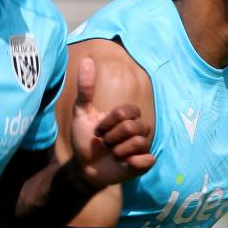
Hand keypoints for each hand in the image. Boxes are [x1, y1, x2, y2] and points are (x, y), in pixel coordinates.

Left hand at [68, 56, 154, 187]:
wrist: (84, 168)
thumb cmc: (84, 140)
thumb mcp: (82, 113)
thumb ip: (86, 88)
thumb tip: (87, 59)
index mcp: (127, 117)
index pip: (129, 111)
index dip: (111, 121)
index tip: (98, 129)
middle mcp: (137, 130)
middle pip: (133, 127)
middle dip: (112, 137)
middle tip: (105, 143)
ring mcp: (142, 148)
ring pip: (139, 142)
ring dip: (118, 151)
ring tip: (112, 154)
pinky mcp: (144, 164)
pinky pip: (146, 160)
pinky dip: (131, 163)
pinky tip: (123, 164)